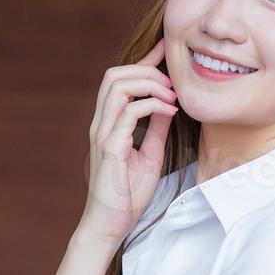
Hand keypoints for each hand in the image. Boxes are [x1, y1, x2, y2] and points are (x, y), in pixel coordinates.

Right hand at [80, 37, 177, 243]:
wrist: (110, 224)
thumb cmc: (126, 195)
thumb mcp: (149, 154)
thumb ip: (156, 128)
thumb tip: (169, 106)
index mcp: (108, 124)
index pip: (120, 81)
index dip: (143, 61)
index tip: (166, 49)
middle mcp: (101, 125)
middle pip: (114, 75)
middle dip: (146, 70)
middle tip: (173, 84)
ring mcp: (102, 134)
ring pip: (117, 86)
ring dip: (149, 84)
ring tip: (172, 96)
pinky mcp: (110, 147)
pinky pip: (129, 112)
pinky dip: (152, 105)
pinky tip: (171, 111)